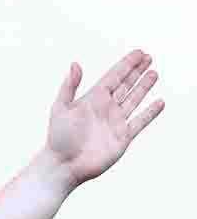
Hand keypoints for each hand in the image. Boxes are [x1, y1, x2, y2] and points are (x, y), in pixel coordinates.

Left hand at [47, 49, 164, 187]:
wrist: (64, 165)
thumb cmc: (58, 138)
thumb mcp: (61, 108)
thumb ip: (69, 86)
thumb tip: (75, 64)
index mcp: (92, 99)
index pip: (113, 77)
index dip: (126, 64)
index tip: (138, 52)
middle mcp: (105, 108)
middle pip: (125, 85)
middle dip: (136, 71)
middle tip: (148, 57)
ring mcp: (115, 122)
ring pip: (134, 99)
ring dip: (144, 87)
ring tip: (154, 73)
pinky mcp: (123, 137)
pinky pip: (140, 121)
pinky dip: (150, 112)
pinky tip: (159, 102)